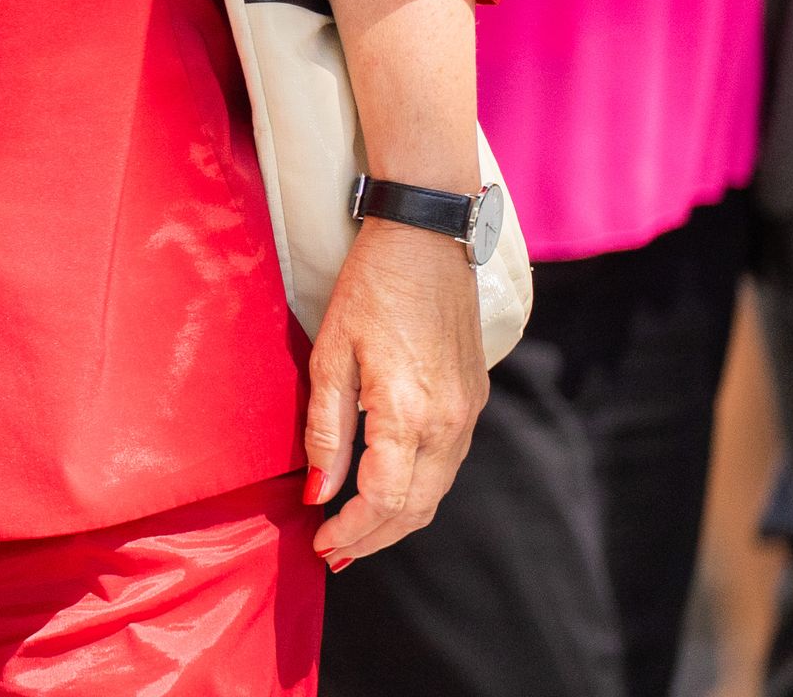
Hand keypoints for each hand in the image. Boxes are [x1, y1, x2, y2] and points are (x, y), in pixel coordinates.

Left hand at [304, 215, 488, 565]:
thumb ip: (326, 430)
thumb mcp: (330, 355)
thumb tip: (319, 491)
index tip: (321, 543)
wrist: (427, 240)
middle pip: (415, 508)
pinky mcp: (473, 401)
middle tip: (334, 552)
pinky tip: (388, 491)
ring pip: (436, 491)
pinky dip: (417, 490)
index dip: (351, 530)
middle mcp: (449, 424)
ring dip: (397, 520)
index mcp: (409, 413)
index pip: (384, 500)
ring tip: (355, 533)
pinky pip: (447, 465)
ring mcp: (468, 415)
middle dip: (374, 538)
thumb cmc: (370, 289)